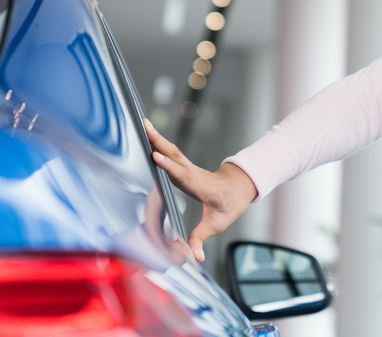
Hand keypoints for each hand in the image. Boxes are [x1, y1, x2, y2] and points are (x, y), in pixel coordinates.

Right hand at [144, 118, 258, 262]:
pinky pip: (170, 152)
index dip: (169, 167)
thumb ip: (202, 239)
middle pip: (175, 156)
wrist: (239, 186)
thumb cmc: (229, 204)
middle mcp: (193, 173)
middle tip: (145, 127)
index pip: (183, 176)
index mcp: (202, 186)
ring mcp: (188, 167)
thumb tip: (196, 257)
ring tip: (142, 123)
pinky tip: (147, 133)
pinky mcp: (183, 166)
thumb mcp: (217, 223)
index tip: (156, 158)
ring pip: (172, 150)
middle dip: (160, 142)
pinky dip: (158, 141)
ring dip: (157, 137)